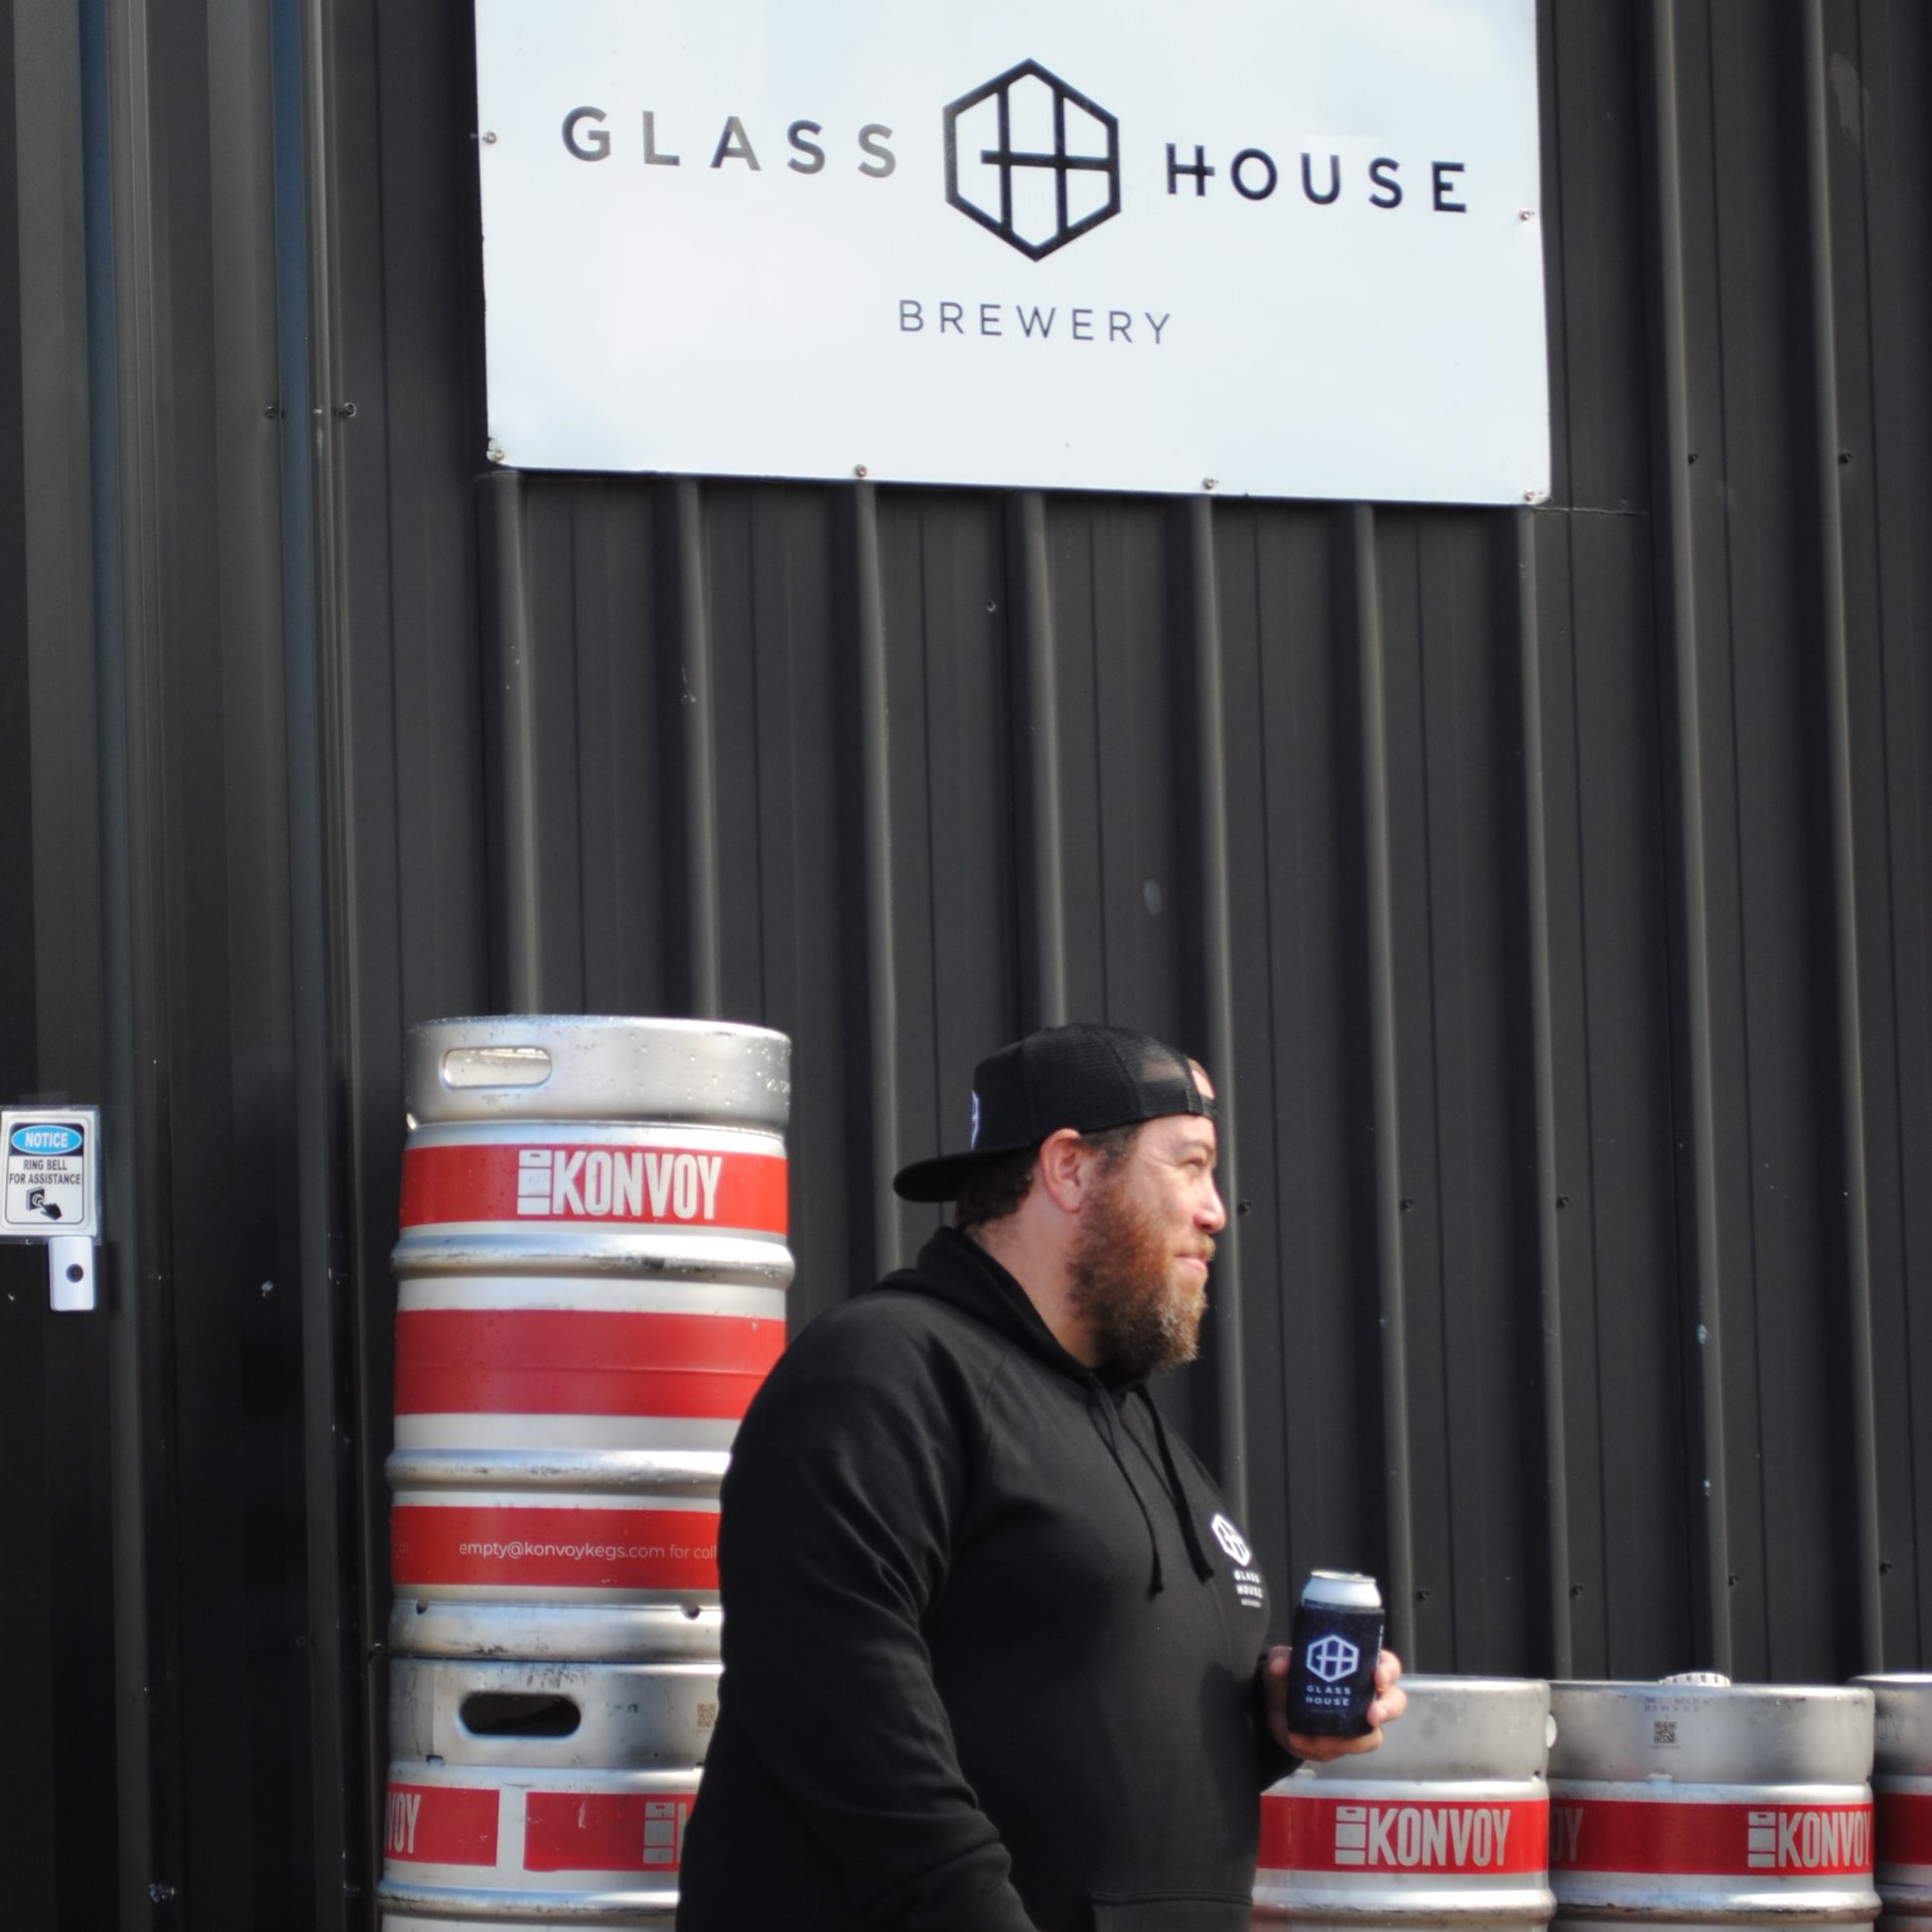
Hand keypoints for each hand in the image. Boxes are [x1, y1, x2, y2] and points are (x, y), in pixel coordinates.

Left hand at [1266, 1647, 1405, 1760]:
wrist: (1275, 1710)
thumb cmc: (1290, 1677)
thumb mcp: (1283, 1662)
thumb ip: (1282, 1659)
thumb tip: (1281, 1665)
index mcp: (1359, 1668)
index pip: (1387, 1665)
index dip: (1388, 1671)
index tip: (1377, 1677)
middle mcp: (1366, 1696)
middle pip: (1394, 1702)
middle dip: (1387, 1709)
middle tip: (1372, 1716)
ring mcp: (1358, 1724)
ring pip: (1372, 1736)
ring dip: (1348, 1740)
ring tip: (1318, 1737)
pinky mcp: (1345, 1744)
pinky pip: (1344, 1751)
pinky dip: (1323, 1748)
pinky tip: (1301, 1739)